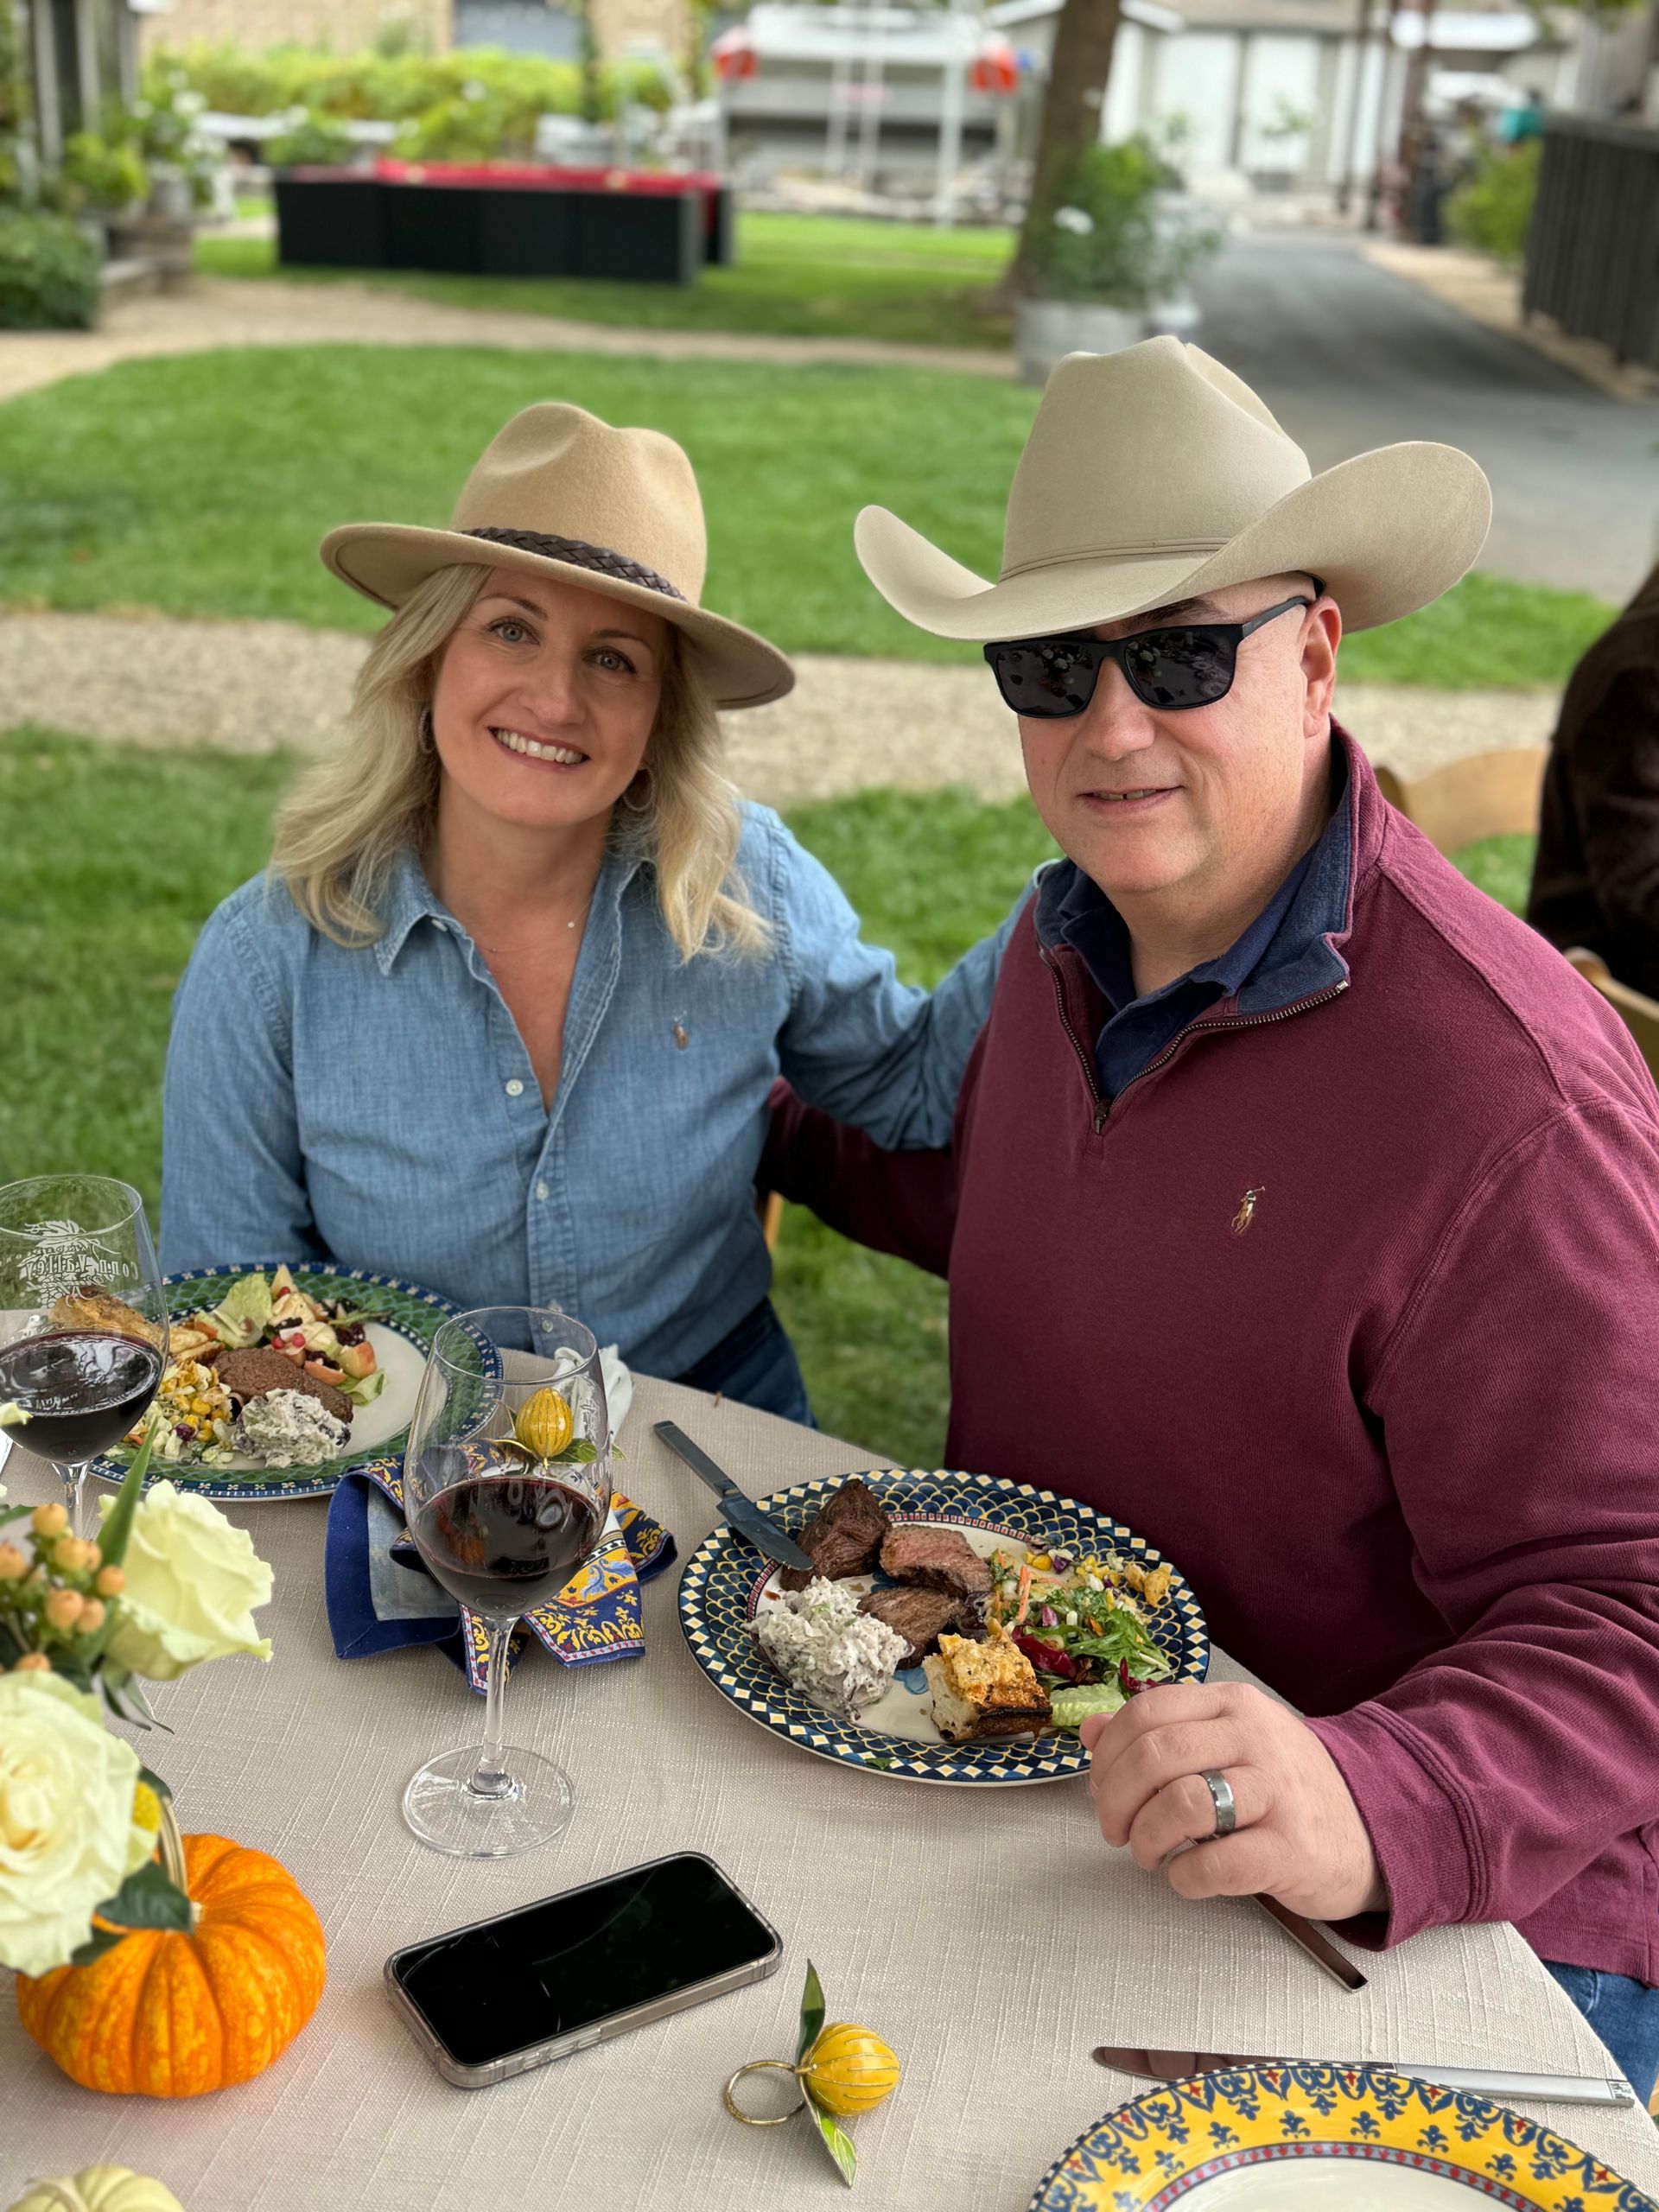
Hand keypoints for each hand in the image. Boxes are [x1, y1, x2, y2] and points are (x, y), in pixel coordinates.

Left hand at [1081, 1681, 1386, 1921]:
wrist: (1372, 1828)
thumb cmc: (1283, 1787)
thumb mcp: (1226, 1741)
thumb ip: (1159, 1733)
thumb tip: (1090, 1731)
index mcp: (1231, 1704)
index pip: (1145, 1712)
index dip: (1107, 1756)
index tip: (1100, 1789)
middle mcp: (1254, 1738)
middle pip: (1154, 1756)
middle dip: (1114, 1800)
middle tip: (1114, 1830)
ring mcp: (1277, 1792)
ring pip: (1181, 1804)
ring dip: (1146, 1840)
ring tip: (1150, 1855)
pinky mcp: (1292, 1849)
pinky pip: (1215, 1864)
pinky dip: (1184, 1877)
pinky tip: (1187, 1877)